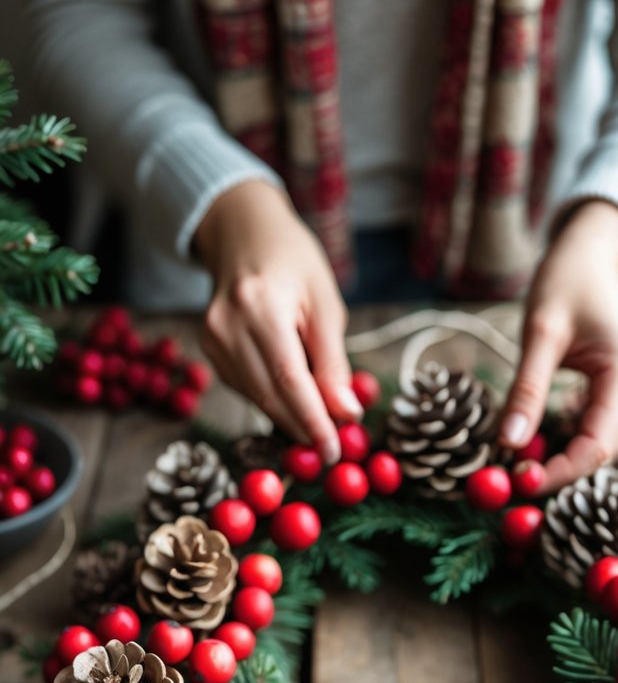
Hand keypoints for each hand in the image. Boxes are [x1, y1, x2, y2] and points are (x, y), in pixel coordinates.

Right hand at [195, 180, 360, 463]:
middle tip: (333, 447)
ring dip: (290, 416)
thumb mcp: (326, 305)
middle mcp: (227, 325)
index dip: (313, 422)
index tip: (333, 451)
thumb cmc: (294, 261)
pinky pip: (245, 387)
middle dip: (303, 427)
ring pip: (256, 398)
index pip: (289, 380)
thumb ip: (333, 363)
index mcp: (260, 307)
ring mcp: (210, 338)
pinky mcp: (207, 348)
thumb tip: (345, 414)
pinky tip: (293, 395)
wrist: (243, 231)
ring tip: (320, 421)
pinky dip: (272, 398)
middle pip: (269, 395)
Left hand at [500, 200, 617, 491]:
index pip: (595, 446)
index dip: (558, 472)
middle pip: (599, 453)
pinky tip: (535, 441)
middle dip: (556, 471)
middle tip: (508, 479)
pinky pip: (595, 432)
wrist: (592, 254)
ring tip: (517, 461)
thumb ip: (527, 390)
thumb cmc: (567, 282)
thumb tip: (509, 443)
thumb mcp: (540, 333)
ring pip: (597, 447)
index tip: (516, 483)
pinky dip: (565, 443)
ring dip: (559, 459)